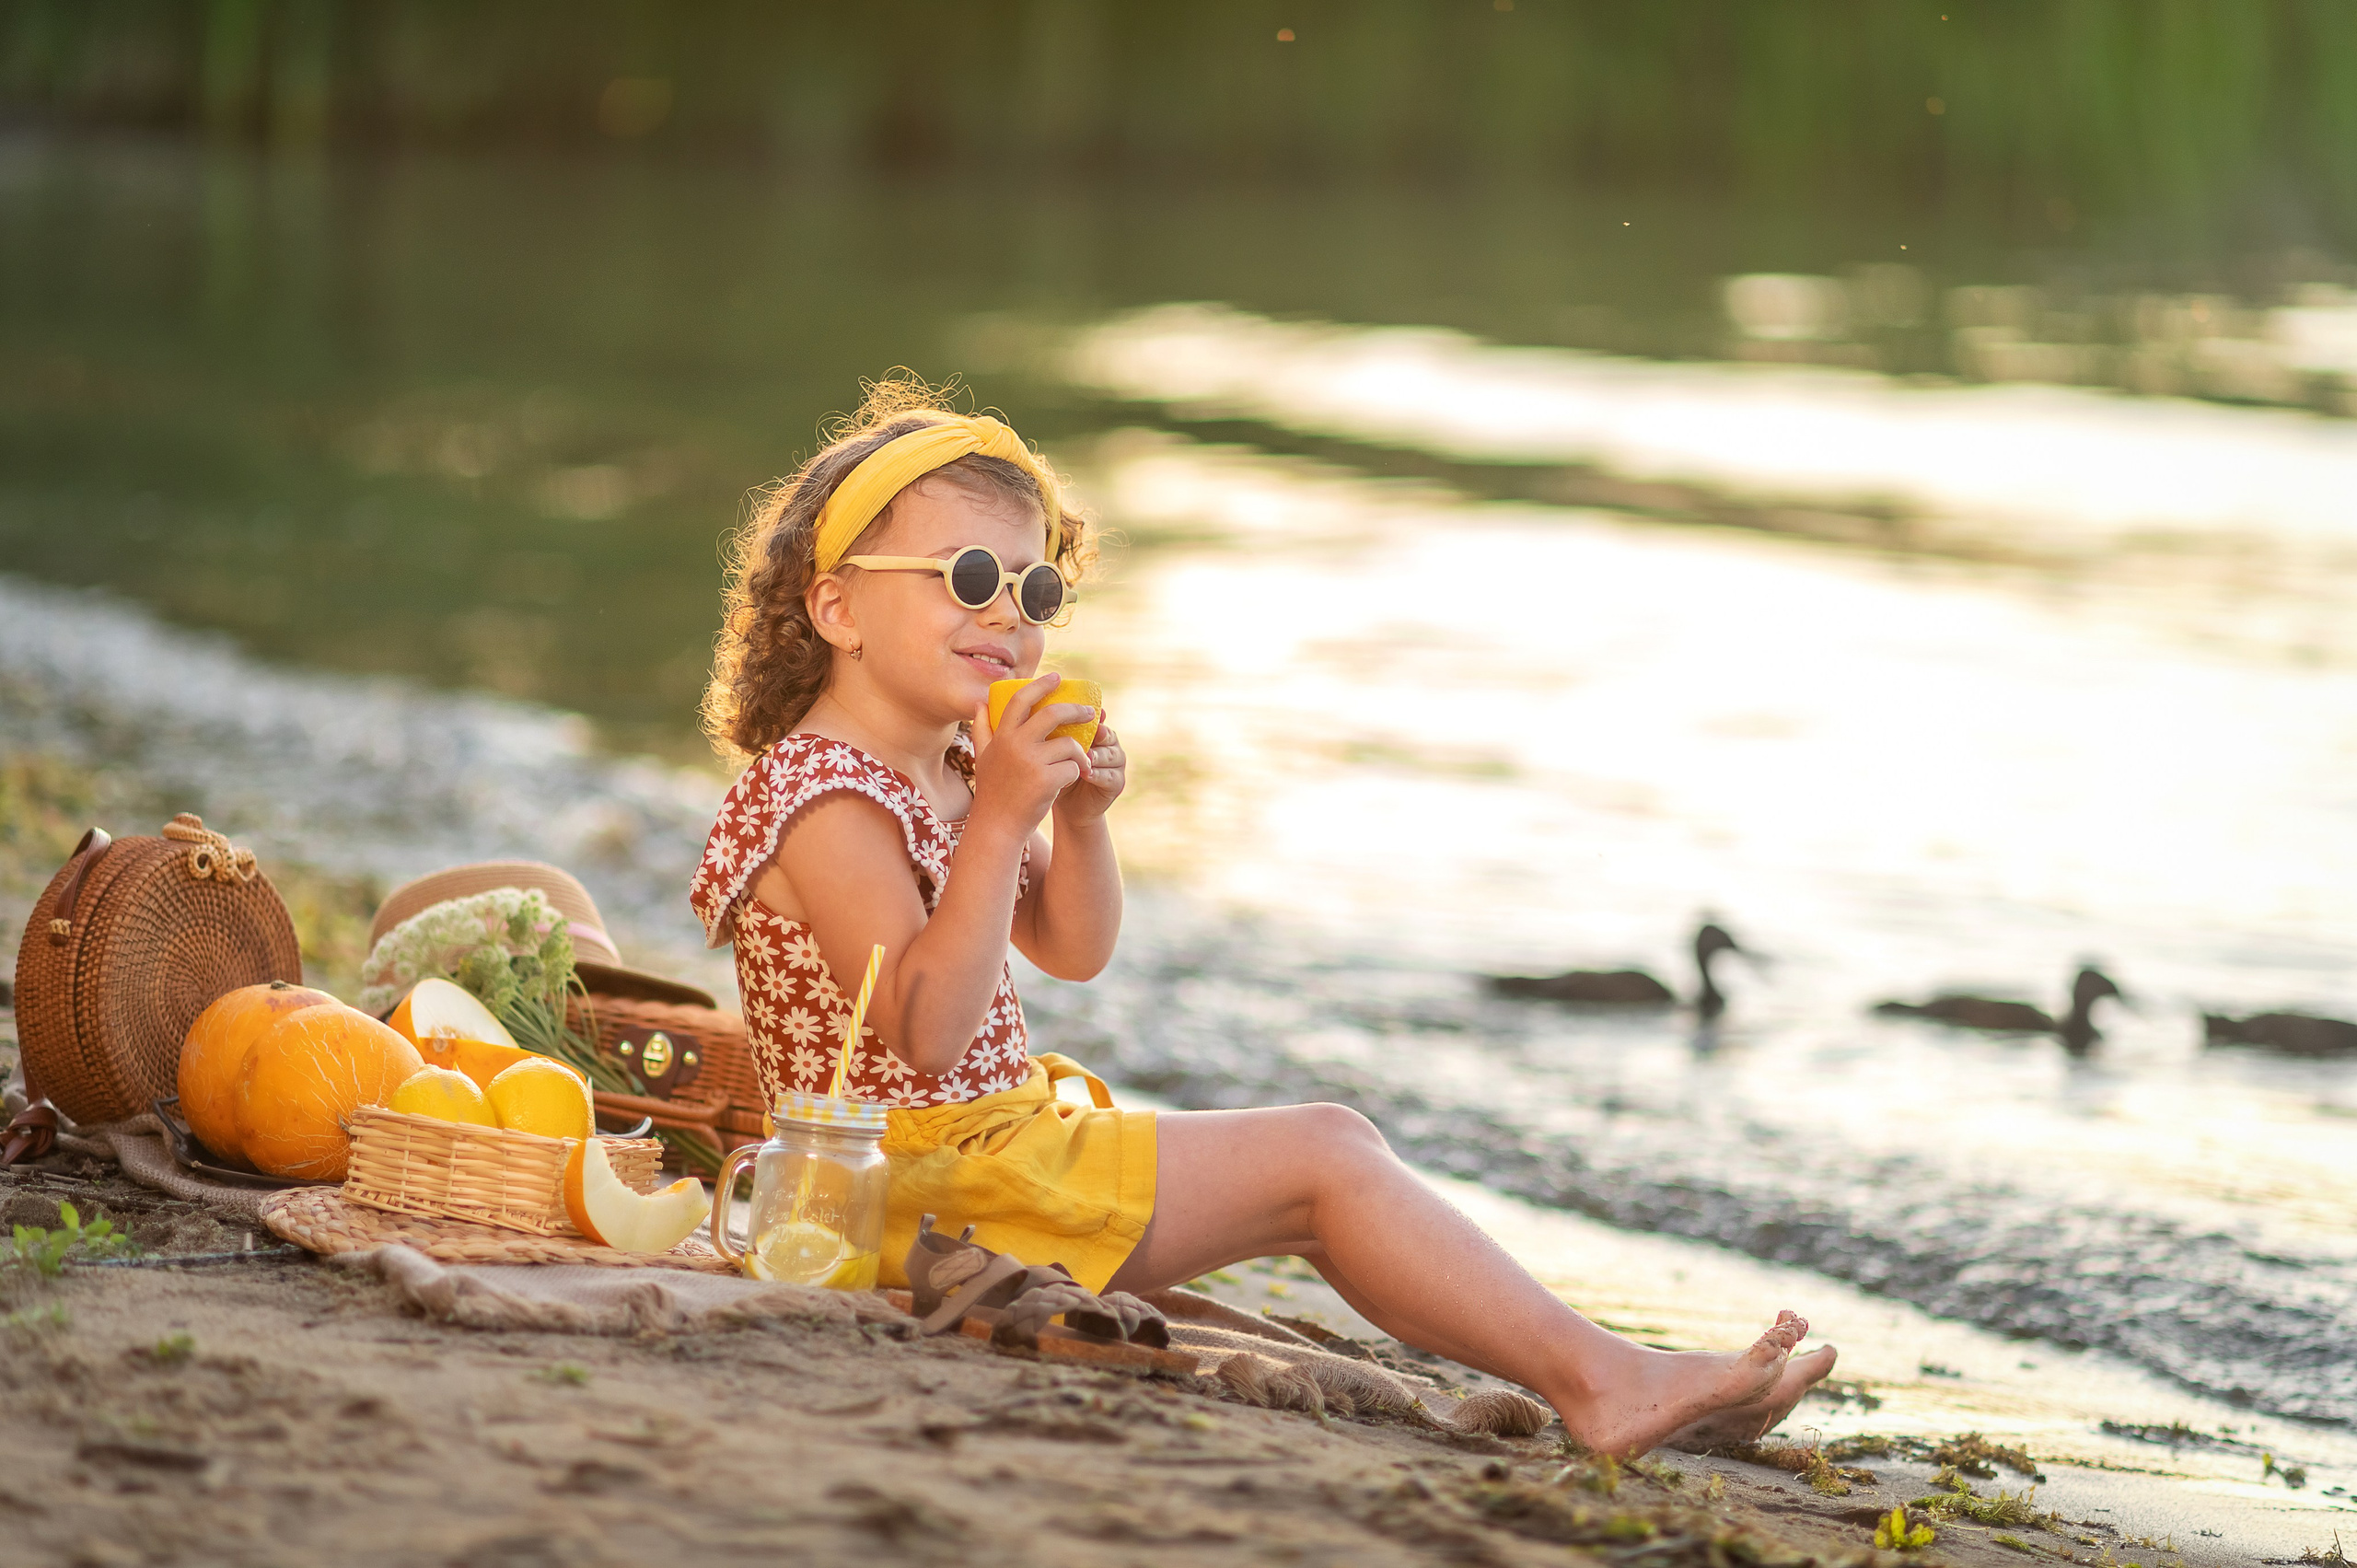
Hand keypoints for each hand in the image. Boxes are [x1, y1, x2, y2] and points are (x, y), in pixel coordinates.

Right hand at [970, 673, 1093, 835]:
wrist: (998, 825)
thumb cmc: (993, 791)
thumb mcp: (982, 757)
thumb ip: (982, 729)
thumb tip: (980, 703)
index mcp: (1002, 736)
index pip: (1021, 699)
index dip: (1040, 685)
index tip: (1056, 677)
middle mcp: (1016, 744)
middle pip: (1053, 714)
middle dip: (1076, 710)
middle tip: (1089, 713)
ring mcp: (1032, 762)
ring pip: (1069, 744)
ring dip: (1079, 753)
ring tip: (1081, 762)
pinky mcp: (1047, 780)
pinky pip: (1074, 767)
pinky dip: (1077, 773)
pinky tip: (1070, 780)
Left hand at [1056, 720, 1125, 822]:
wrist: (1064, 804)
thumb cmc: (1057, 771)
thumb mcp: (1055, 750)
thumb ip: (1057, 733)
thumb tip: (1045, 709)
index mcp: (1097, 735)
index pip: (1098, 721)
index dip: (1093, 718)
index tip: (1084, 716)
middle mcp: (1110, 747)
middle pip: (1109, 736)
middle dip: (1099, 735)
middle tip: (1090, 735)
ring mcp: (1116, 766)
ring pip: (1112, 755)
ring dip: (1098, 756)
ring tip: (1086, 757)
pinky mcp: (1117, 784)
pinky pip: (1111, 776)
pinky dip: (1099, 774)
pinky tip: (1087, 774)